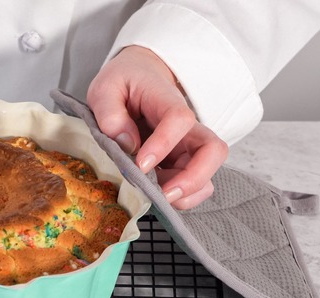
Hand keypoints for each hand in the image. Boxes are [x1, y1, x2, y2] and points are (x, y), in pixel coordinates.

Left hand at [87, 45, 227, 209]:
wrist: (138, 78)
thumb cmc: (124, 83)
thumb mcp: (106, 88)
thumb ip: (110, 112)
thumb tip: (126, 143)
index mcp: (165, 101)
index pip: (179, 119)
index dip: (164, 143)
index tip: (141, 164)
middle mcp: (186, 127)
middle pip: (213, 150)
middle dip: (193, 178)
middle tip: (163, 194)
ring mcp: (186, 146)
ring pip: (208, 173)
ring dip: (187, 192)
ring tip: (156, 197)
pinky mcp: (181, 162)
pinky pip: (195, 185)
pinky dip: (182, 198)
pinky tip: (156, 196)